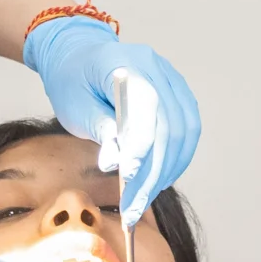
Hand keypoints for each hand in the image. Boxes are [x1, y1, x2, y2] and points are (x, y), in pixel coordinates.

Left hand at [23, 16, 201, 218]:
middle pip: (168, 125)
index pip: (145, 107)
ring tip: (144, 200)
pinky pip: (188, 130)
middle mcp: (157, 68)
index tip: (129, 178)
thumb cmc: (72, 79)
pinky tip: (159, 180)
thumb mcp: (74, 105)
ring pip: (184, 132)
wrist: (81, 54)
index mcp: (126, 63)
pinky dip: (176, 159)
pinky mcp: (179, 95)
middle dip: (152, 171)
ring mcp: (172, 80)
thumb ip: (98, 128)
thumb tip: (114, 162)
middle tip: (132, 207)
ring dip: (167, 170)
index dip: (141, 144)